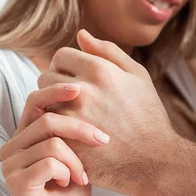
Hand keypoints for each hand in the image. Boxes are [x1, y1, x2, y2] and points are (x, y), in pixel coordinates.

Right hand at [0, 83, 109, 195]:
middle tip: (103, 141)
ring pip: (52, 144)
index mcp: (24, 136)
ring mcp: (10, 165)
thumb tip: (87, 97)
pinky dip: (68, 172)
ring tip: (83, 176)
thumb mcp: (76, 155)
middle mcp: (12, 147)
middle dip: (81, 129)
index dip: (56, 91)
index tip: (80, 88)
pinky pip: (50, 163)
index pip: (35, 101)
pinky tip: (71, 184)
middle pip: (47, 121)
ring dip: (77, 161)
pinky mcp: (17, 182)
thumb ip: (72, 131)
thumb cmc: (72, 192)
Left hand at [38, 30, 178, 195]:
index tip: (77, 81)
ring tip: (71, 118)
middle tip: (73, 101)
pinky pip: (45, 127)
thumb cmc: (148, 117)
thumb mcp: (138, 77)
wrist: (153, 161)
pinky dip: (53, 130)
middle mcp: (82, 90)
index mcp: (99, 70)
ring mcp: (71, 117)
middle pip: (46, 77)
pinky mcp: (66, 140)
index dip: (67, 67)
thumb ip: (108, 51)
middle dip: (56, 86)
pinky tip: (69, 135)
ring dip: (52, 107)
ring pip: (42, 103)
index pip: (61, 56)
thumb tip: (81, 35)